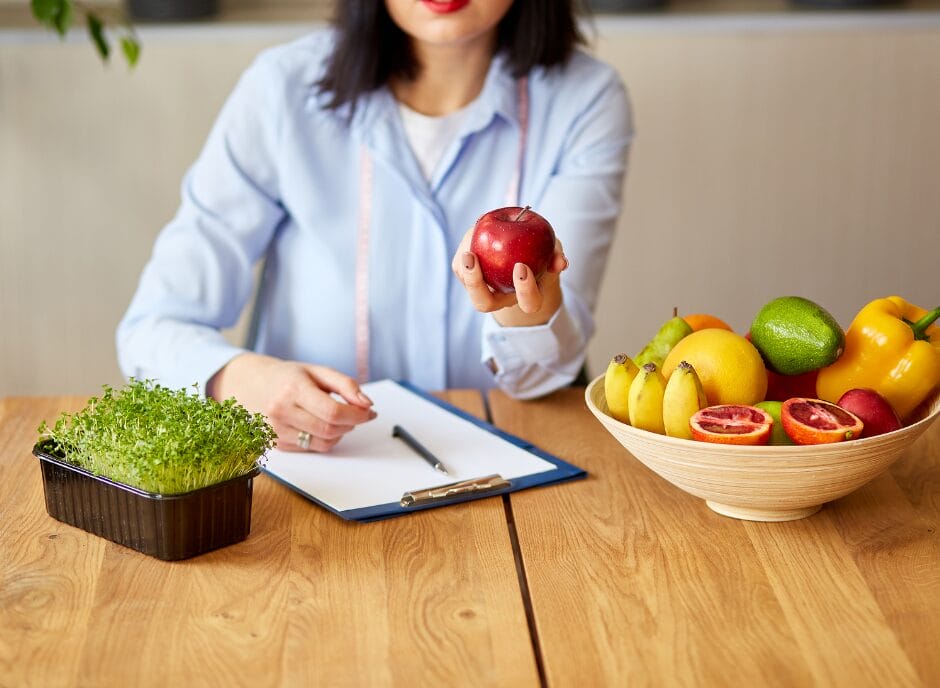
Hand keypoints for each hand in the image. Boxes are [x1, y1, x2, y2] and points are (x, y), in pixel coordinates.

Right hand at [206, 353, 374, 451]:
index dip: (357, 415)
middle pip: (330, 430)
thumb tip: (366, 404)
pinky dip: (323, 438)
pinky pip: (312, 448)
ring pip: (323, 443)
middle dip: (351, 424)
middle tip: (356, 414)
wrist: (251, 385)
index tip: (369, 412)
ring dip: (339, 433)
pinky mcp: (277, 444)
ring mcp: (277, 430)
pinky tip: (318, 424)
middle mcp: (282, 411)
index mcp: (293, 389)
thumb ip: (346, 385)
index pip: (333, 412)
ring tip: (336, 417)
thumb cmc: (288, 377)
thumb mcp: (318, 371)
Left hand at [451, 228, 567, 327]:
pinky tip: (471, 236)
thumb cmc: (540, 254)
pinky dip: (463, 253)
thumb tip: (561, 262)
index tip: (521, 267)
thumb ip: (556, 256)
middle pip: (484, 304)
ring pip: (469, 288)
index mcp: (527, 297)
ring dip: (465, 270)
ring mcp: (483, 289)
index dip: (525, 290)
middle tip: (473, 260)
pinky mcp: (467, 276)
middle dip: (476, 285)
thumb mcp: (552, 252)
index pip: (529, 303)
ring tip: (468, 250)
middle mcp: (502, 298)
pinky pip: (460, 268)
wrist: (521, 252)